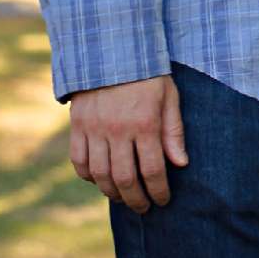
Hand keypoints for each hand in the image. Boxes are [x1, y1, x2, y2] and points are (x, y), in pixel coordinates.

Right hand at [69, 75, 187, 212]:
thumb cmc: (147, 74)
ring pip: (100, 175)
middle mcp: (118, 130)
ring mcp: (94, 129)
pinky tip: (100, 181)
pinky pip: (79, 161)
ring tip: (123, 198)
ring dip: (112, 192)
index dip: (158, 190)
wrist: (111, 49)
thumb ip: (174, 131)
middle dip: (136, 199)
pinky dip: (88, 176)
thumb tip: (180, 164)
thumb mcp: (169, 96)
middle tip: (144, 208)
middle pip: (125, 179)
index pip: (153, 169)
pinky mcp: (77, 126)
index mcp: (145, 123)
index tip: (163, 201)